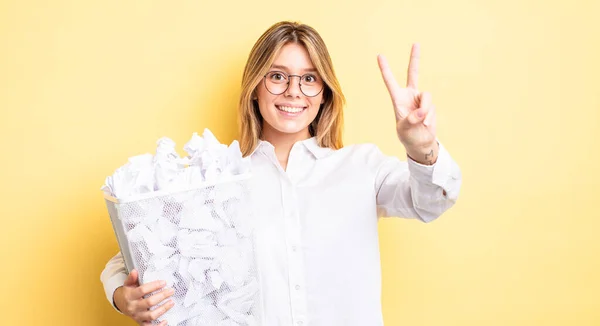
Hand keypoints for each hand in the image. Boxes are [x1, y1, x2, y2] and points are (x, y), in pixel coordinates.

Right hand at [113, 269, 174, 325]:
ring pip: (151, 315)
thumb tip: (135, 271)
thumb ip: (132, 278)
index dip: (154, 286)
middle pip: (149, 302)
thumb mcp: (128, 284)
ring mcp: (137, 316)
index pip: (142, 290)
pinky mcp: (140, 322)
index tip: (163, 282)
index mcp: (130, 296)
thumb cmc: (127, 293)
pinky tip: (166, 321)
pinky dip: (158, 325)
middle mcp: (133, 307)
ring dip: (163, 309)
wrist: (120, 304)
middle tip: (171, 291)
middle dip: (162, 296)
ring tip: (171, 302)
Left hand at [377, 44, 438, 164]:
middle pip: (413, 74)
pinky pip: (431, 108)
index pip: (390, 82)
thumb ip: (411, 120)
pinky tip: (425, 124)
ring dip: (424, 110)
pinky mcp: (431, 105)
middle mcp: (410, 95)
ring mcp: (421, 99)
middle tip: (416, 43)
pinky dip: (429, 118)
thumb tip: (422, 112)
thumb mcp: (404, 129)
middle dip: (415, 59)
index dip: (385, 69)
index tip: (379, 55)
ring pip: (426, 97)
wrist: (420, 142)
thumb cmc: (408, 136)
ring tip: (421, 122)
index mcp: (398, 99)